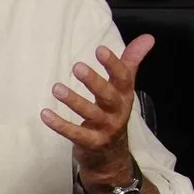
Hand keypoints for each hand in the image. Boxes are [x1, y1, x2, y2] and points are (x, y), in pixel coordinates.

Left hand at [44, 33, 153, 184]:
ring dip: (74, 101)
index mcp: (124, 96)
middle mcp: (117, 112)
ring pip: (91, 114)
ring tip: (56, 88)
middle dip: (94, 81)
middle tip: (76, 66)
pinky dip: (60, 125)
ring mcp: (105, 129)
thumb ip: (131, 62)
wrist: (112, 156)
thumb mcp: (123, 89)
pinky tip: (45, 114)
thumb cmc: (114, 113)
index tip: (100, 49)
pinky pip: (75, 134)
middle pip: (108, 96)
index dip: (113, 64)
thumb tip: (148, 37)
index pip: (123, 78)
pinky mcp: (90, 143)